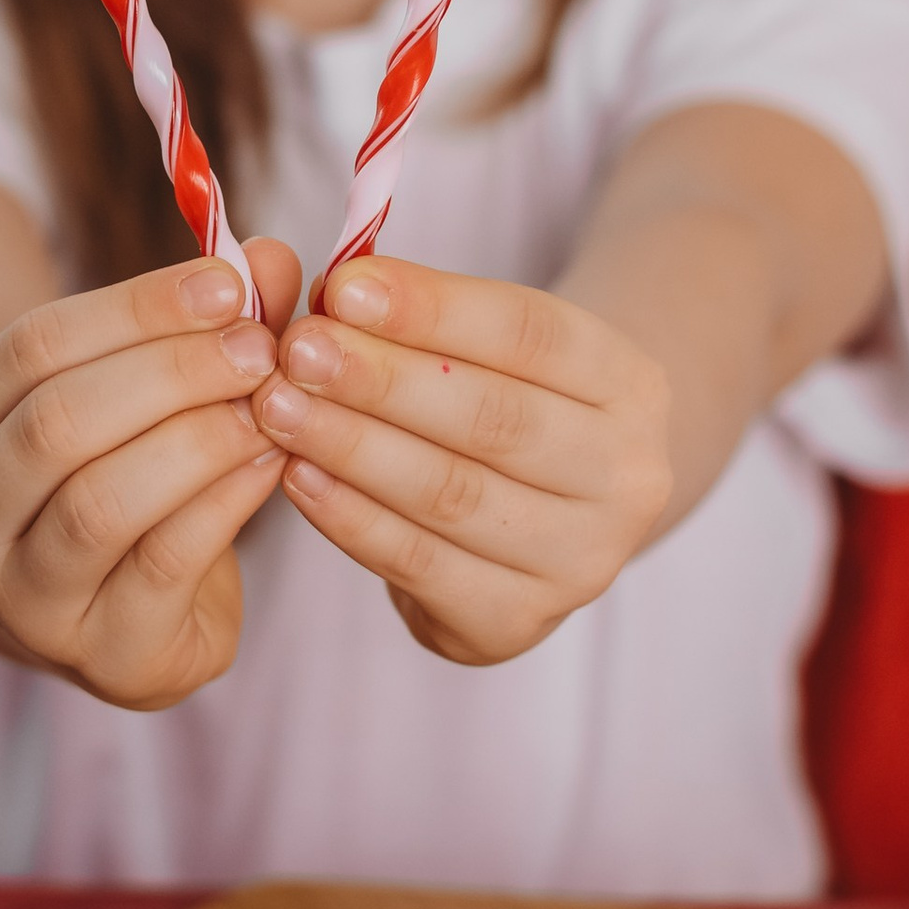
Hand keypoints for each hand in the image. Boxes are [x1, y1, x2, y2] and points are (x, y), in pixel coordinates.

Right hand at [0, 239, 303, 708]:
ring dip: (200, 439)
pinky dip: (226, 500)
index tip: (228, 282)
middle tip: (259, 347)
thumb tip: (274, 260)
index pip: (31, 350)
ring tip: (272, 404)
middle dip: (170, 374)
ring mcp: (23, 602)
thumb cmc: (125, 477)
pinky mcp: (101, 657)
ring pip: (103, 502)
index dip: (134, 309)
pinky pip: (164, 563)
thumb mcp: (141, 396)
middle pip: (58, 424)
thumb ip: (205, 328)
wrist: (114, 615)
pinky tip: (272, 463)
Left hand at [254, 256, 672, 664]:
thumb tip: (336, 292)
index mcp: (631, 385)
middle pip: (493, 419)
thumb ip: (426, 321)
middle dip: (381, 381)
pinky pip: (419, 565)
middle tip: (297, 350)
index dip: (433, 309)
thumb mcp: (493, 352)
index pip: (530, 334)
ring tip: (277, 406)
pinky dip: (349, 517)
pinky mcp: (517, 621)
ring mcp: (581, 561)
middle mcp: (626, 477)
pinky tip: (297, 475)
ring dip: (351, 446)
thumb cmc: (503, 408)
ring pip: (451, 494)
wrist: (541, 518)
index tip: (345, 287)